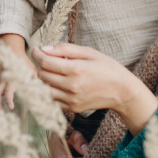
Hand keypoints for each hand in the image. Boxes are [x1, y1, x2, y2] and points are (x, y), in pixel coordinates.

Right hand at [0, 33, 30, 109]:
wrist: (12, 51)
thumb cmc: (25, 63)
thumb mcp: (33, 70)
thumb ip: (37, 81)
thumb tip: (45, 92)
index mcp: (12, 78)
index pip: (8, 91)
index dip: (9, 100)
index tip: (11, 107)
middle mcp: (3, 80)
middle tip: (1, 113)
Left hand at [33, 43, 157, 133]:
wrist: (122, 91)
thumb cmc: (107, 67)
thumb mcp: (89, 52)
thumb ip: (66, 49)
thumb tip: (45, 49)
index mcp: (76, 69)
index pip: (45, 62)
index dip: (36, 54)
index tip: (36, 50)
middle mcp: (71, 86)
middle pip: (42, 76)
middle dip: (39, 66)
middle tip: (43, 59)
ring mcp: (71, 100)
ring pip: (44, 90)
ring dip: (43, 80)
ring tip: (49, 71)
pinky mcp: (72, 108)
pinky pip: (52, 100)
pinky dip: (50, 91)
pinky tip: (56, 83)